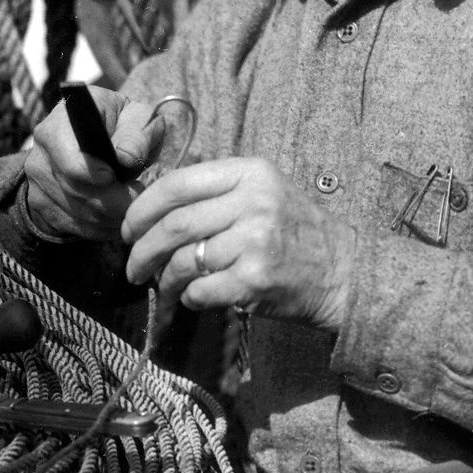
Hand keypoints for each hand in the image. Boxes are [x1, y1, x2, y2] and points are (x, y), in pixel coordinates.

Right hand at [21, 88, 166, 240]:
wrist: (99, 136)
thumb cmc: (123, 123)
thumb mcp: (139, 116)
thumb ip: (137, 134)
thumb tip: (125, 159)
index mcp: (60, 124)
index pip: (70, 162)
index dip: (97, 177)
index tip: (124, 179)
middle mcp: (40, 154)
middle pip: (77, 193)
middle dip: (116, 202)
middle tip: (141, 196)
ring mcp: (37, 183)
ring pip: (79, 215)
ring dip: (112, 217)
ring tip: (133, 204)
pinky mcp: (42, 206)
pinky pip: (74, 228)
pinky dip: (102, 227)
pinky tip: (118, 215)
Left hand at [122, 158, 354, 329]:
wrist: (344, 271)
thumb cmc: (296, 232)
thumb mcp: (264, 191)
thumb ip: (217, 191)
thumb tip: (154, 206)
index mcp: (250, 173)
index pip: (179, 184)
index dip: (143, 208)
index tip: (129, 228)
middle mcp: (253, 202)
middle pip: (174, 225)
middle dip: (142, 250)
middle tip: (133, 266)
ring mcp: (255, 241)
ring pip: (184, 261)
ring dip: (163, 279)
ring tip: (160, 287)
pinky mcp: (256, 279)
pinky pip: (202, 290)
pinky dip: (189, 298)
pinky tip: (193, 298)